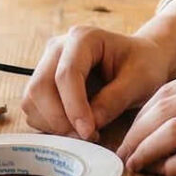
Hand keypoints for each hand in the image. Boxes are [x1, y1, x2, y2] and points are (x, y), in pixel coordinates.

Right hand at [21, 25, 173, 140]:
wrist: (140, 61)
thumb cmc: (143, 66)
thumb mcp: (139, 81)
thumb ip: (114, 101)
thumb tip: (87, 126)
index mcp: (83, 38)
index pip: (67, 74)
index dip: (74, 107)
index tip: (89, 132)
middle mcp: (58, 48)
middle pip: (40, 87)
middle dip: (60, 119)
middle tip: (86, 137)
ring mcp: (47, 64)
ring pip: (32, 100)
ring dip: (53, 124)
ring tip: (84, 134)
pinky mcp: (43, 83)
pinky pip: (34, 109)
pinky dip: (50, 125)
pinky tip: (75, 128)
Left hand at [115, 64, 175, 175]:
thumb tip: (165, 124)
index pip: (166, 91)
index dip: (140, 115)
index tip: (128, 135)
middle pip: (163, 110)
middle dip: (135, 134)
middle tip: (122, 155)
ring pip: (174, 132)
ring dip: (148, 152)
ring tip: (135, 168)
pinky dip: (175, 167)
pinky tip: (166, 175)